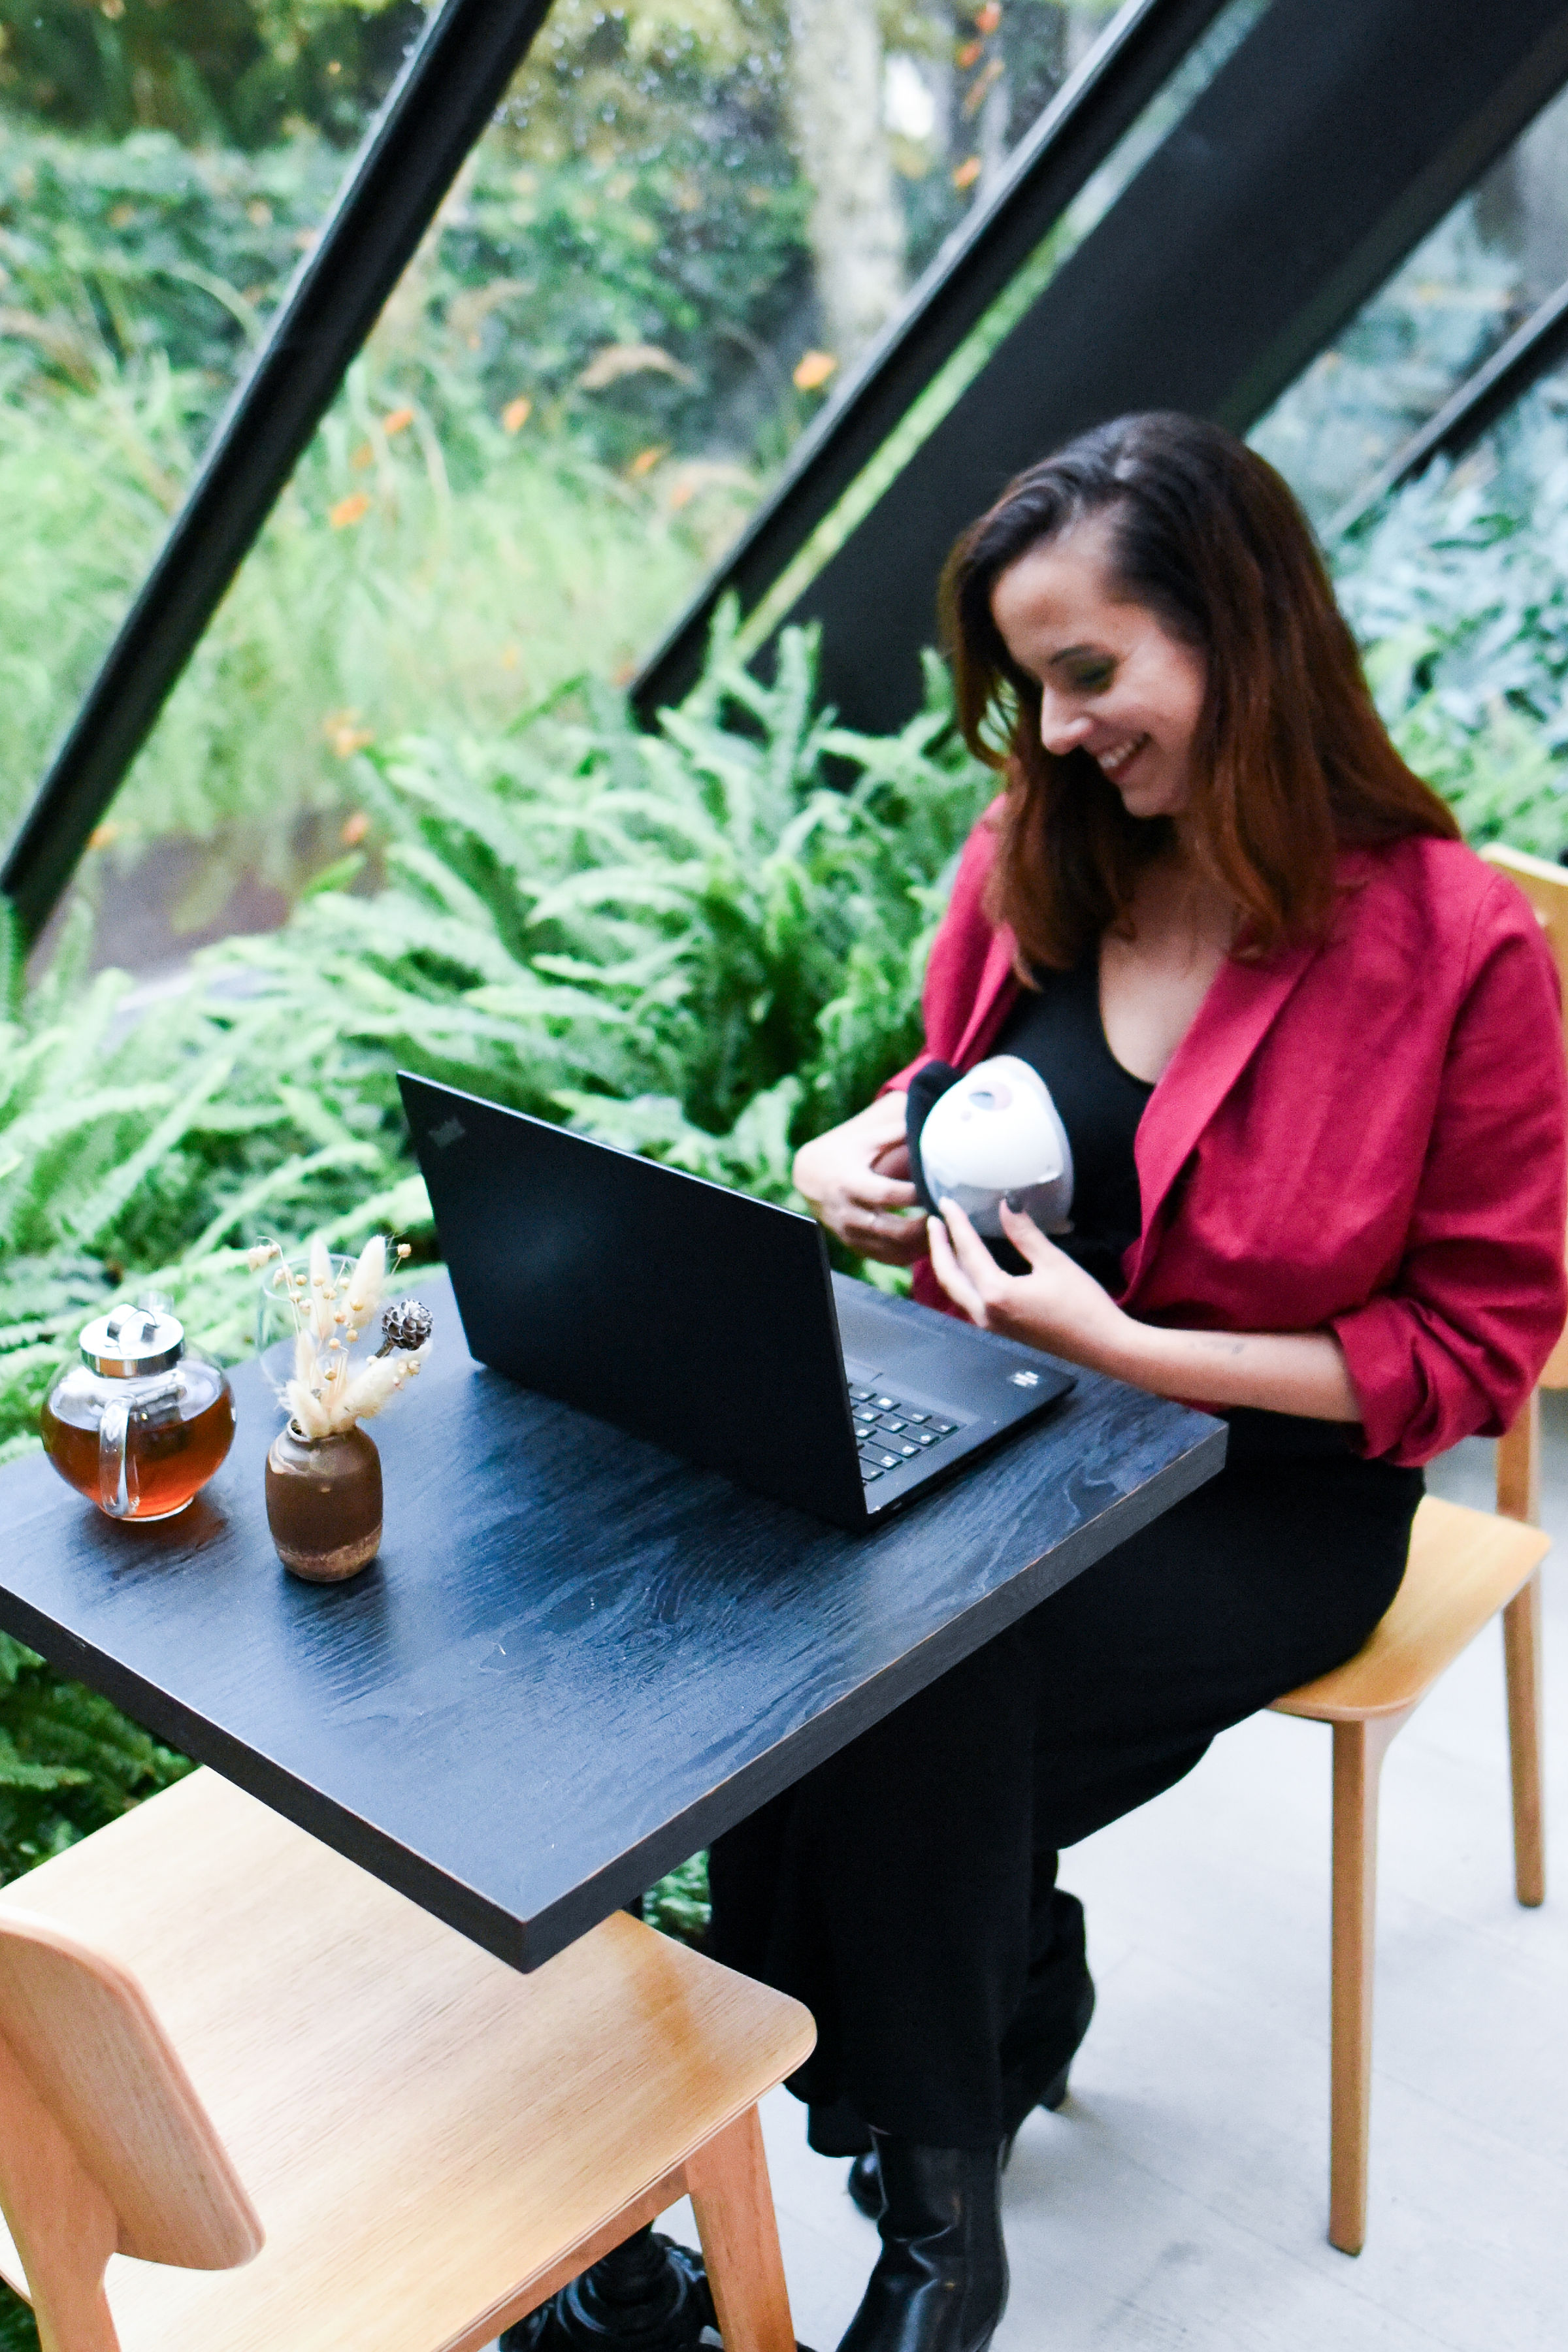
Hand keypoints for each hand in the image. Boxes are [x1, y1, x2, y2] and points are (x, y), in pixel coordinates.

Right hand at [793, 1094, 927, 1265]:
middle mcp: (848, 1212)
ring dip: (917, 1245)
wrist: (808, 1175)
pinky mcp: (852, 1243)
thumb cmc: (842, 1153)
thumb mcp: (865, 1140)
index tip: (939, 1190)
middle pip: (891, 1229)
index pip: (887, 1194)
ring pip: (889, 1249)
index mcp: (851, 1183)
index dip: (914, 1194)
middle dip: (922, 1228)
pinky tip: (925, 1245)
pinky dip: (906, 1255)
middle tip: (946, 1218)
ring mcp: (849, 1232)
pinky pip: (882, 1257)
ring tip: (942, 1233)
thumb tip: (927, 1122)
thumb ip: (894, 1134)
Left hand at [927, 1195, 1126, 1364]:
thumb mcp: (1054, 1263)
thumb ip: (1024, 1234)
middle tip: (934, 1221)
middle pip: (949, 1275)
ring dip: (948, 1264)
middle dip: (938, 1246)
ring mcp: (992, 1326)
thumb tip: (1007, 1205)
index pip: (968, 1251)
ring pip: (957, 1291)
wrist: (1104, 1347)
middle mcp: (986, 1314)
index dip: (956, 1223)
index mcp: (997, 1294)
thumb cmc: (1084, 1307)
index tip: (946, 1204)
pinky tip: (970, 1267)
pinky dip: (963, 1280)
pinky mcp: (1001, 1331)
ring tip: (946, 1241)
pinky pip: (971, 1301)